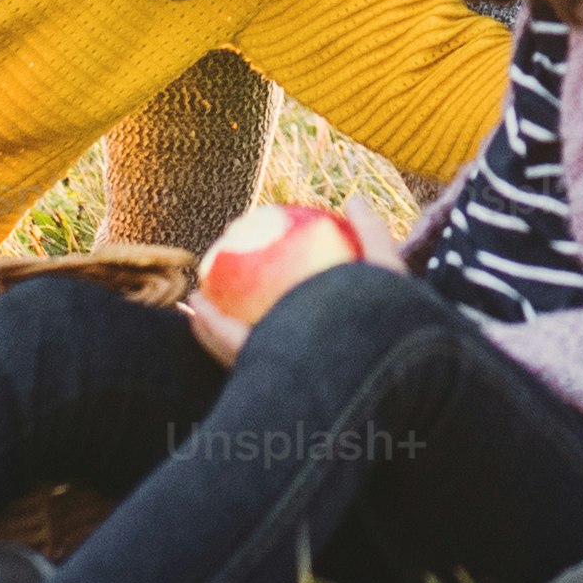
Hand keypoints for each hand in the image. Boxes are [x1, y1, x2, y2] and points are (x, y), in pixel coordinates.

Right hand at [181, 201, 412, 364]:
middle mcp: (313, 357)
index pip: (305, 306)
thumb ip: (370, 234)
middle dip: (237, 306)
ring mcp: (290, 373)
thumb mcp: (385, 269)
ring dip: (212, 323)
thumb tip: (351, 199)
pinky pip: (233, 356)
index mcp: (335, 335)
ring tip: (196, 292)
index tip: (259, 250)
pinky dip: (209, 333)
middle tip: (221, 274)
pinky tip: (195, 306)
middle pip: (268, 329)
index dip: (278, 279)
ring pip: (241, 345)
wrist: (374, 365)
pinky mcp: (266, 382)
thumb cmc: (387, 322)